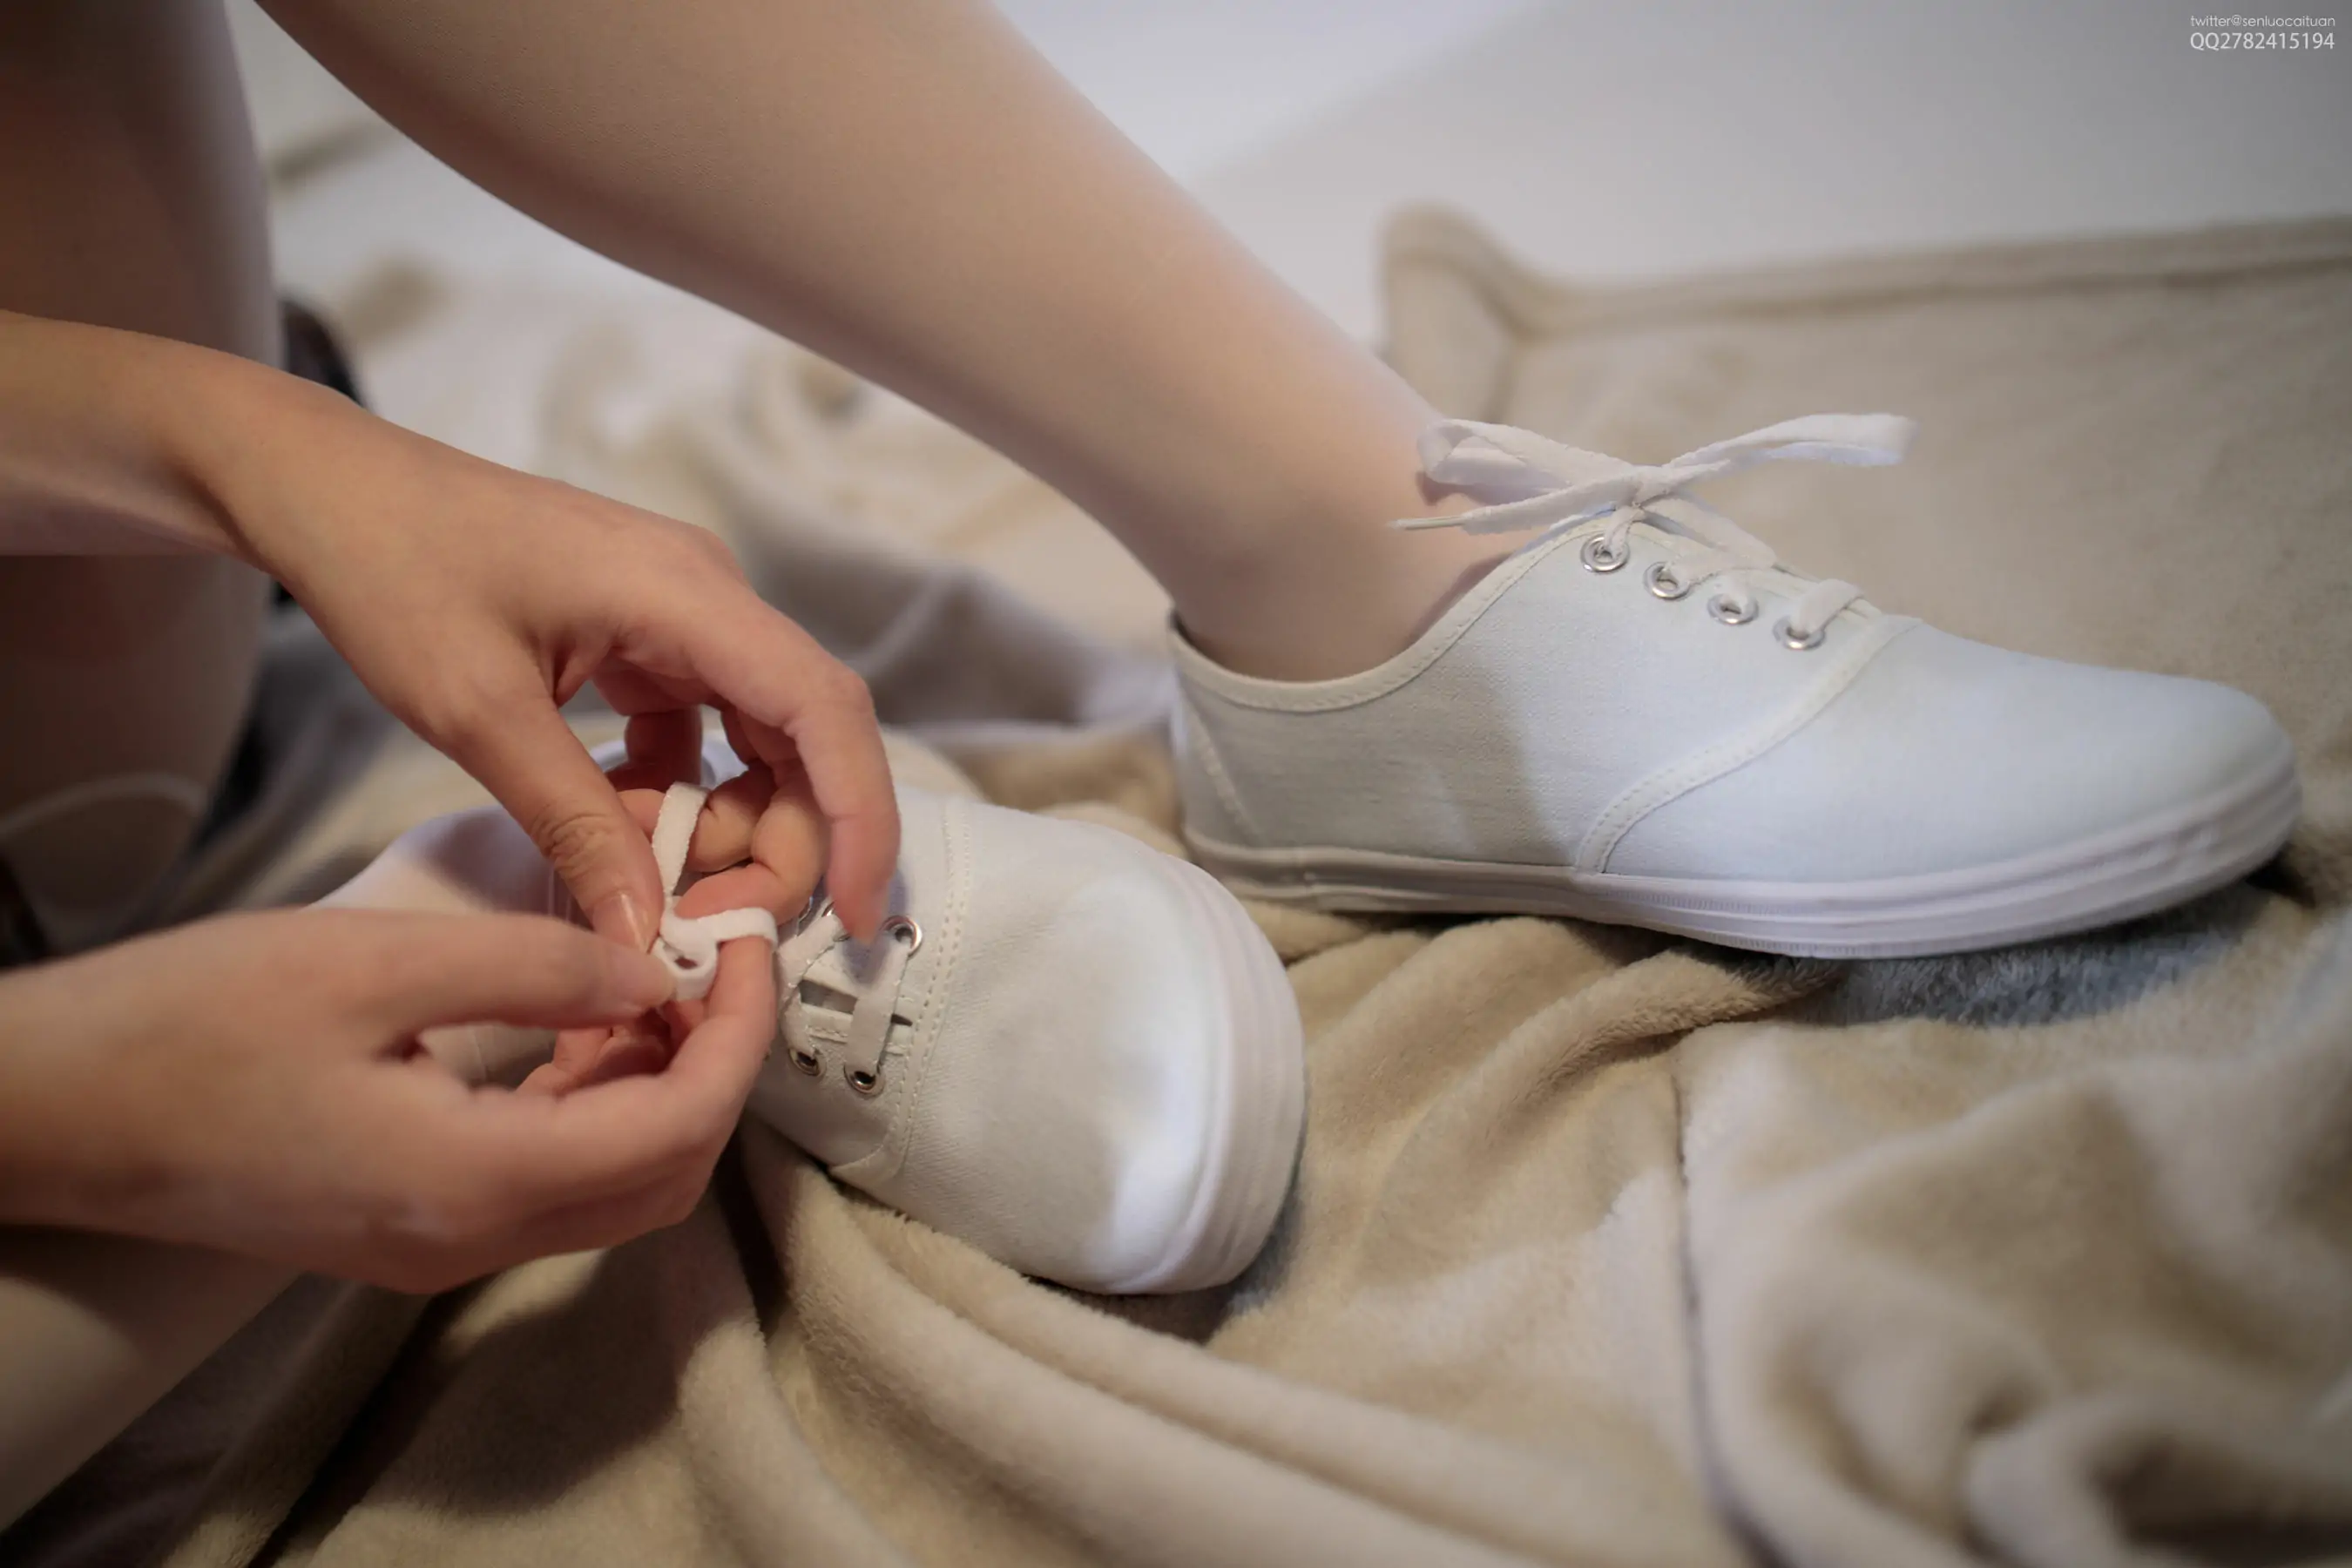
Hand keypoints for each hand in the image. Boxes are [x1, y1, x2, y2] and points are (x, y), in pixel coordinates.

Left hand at [0, 313, 895, 949]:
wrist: (324, 489)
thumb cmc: (392, 572)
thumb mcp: (478, 713)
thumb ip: (575, 824)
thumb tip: (651, 938)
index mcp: (687, 594)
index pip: (823, 709)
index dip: (861, 815)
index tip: (859, 911)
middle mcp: (709, 597)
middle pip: (805, 734)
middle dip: (788, 840)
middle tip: (724, 925)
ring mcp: (681, 615)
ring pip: (759, 739)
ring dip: (732, 824)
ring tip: (664, 889)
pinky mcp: (646, 636)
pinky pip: (700, 731)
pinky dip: (679, 796)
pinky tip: (620, 834)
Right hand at [0, 907, 773, 1291]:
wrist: (53, 1108)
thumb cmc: (192, 1022)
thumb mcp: (375, 962)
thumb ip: (535, 969)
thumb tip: (657, 976)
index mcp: (472, 1180)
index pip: (675, 1132)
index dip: (737, 1040)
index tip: (752, 947)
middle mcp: (469, 1239)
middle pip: (663, 1179)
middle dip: (717, 1071)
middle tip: (721, 961)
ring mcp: (438, 1246)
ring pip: (612, 1188)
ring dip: (659, 1089)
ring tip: (657, 975)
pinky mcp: (408, 1226)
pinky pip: (547, 1182)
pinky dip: (593, 1107)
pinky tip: (582, 1021)